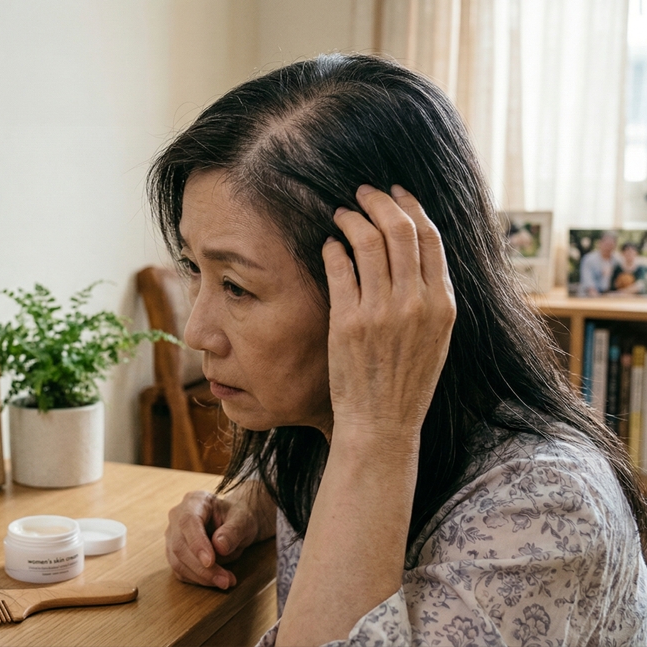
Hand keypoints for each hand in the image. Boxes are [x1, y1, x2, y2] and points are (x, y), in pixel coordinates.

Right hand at [164, 490, 260, 589]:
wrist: (234, 523)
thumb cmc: (238, 518)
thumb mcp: (243, 520)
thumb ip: (233, 531)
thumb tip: (219, 548)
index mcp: (194, 501)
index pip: (188, 522)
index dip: (196, 544)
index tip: (210, 562)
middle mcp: (177, 517)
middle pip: (179, 545)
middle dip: (202, 568)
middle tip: (225, 580)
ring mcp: (173, 535)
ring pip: (177, 562)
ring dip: (201, 577)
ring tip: (225, 581)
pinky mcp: (174, 553)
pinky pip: (181, 571)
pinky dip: (198, 580)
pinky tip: (216, 580)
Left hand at [322, 185, 454, 446]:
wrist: (382, 423)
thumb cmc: (406, 381)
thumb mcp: (435, 337)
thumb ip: (429, 296)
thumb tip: (417, 251)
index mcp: (442, 304)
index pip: (430, 238)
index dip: (411, 207)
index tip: (396, 193)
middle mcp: (416, 303)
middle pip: (400, 229)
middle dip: (379, 202)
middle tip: (362, 193)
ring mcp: (381, 312)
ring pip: (368, 242)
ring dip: (351, 219)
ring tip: (341, 214)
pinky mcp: (348, 322)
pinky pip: (340, 268)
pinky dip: (333, 249)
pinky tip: (328, 246)